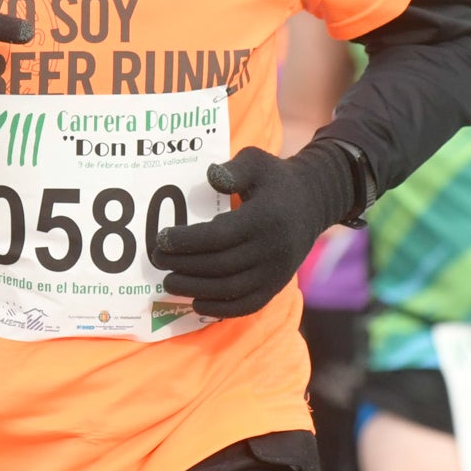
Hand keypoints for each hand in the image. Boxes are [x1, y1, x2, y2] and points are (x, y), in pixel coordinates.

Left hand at [153, 143, 357, 318]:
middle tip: (156, 259)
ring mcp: (275, 271)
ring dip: (194, 289)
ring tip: (168, 281)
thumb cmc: (276, 180)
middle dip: (183, 265)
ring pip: (229, 289)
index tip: (161, 238)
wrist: (314, 203)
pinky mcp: (276, 286)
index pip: (219, 236)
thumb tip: (212, 176)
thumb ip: (235, 168)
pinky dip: (220, 308)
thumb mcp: (257, 162)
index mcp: (264, 218)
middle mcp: (272, 248)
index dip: (187, 241)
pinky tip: (196, 302)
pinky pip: (246, 305)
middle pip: (219, 265)